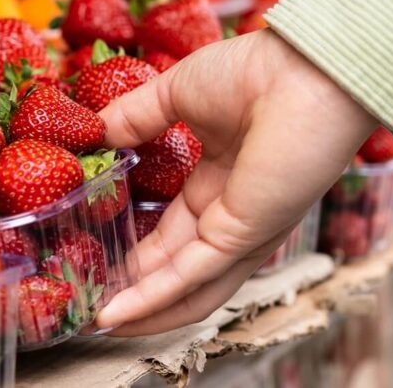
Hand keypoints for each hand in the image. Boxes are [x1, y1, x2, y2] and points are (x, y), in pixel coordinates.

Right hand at [94, 29, 375, 335]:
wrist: (301, 70)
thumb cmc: (256, 71)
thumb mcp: (176, 92)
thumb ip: (134, 117)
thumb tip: (92, 132)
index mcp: (223, 180)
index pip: (173, 230)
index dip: (136, 248)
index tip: (96, 255)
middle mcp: (233, 213)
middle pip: (177, 267)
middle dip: (135, 287)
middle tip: (90, 298)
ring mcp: (240, 230)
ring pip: (187, 288)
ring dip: (143, 310)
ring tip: (100, 323)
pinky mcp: (242, 236)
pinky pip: (191, 278)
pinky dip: (152, 299)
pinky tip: (116, 312)